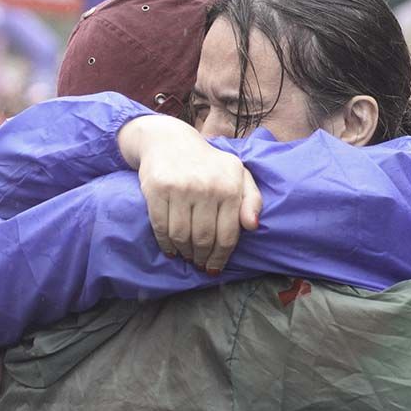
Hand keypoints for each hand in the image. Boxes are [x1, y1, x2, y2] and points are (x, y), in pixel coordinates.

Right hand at [118, 115, 262, 272]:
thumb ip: (252, 200)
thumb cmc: (210, 164)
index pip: (227, 235)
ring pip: (181, 235)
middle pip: (203, 239)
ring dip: (184, 252)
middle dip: (201, 258)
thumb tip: (253, 226)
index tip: (214, 268)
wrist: (171, 142)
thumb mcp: (238, 175)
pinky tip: (170, 249)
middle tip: (199, 264)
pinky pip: (161, 226)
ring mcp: (181, 187)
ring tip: (186, 256)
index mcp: (230, 186)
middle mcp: (207, 186)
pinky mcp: (157, 188)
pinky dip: (165, 243)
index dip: (220, 257)